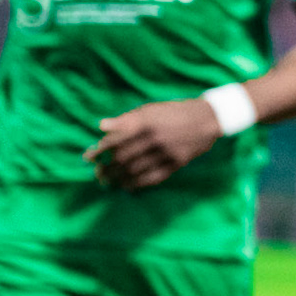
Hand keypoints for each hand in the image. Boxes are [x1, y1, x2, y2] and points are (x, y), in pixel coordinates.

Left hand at [84, 98, 221, 189]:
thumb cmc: (174, 112)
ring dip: (118, 178)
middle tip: (98, 174)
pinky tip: (127, 187)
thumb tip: (101, 126)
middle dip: (106, 168)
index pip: (114, 140)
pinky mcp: (176, 164)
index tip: (88, 158)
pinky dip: (137, 184)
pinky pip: (152, 178)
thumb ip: (126, 118)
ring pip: (135, 170)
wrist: (207, 118)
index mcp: (144, 122)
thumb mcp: (150, 109)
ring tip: (108, 182)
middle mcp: (153, 138)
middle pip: (122, 158)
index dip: (98, 151)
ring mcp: (165, 153)